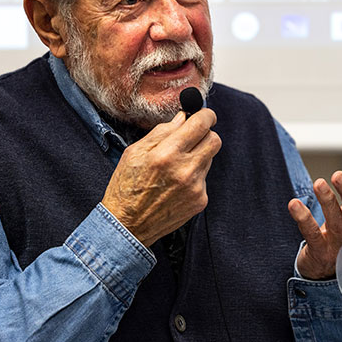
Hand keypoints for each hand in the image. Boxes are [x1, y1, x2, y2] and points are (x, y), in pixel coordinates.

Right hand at [101, 109, 220, 246]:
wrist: (128, 226)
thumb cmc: (126, 187)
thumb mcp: (134, 153)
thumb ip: (161, 132)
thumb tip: (182, 118)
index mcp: (167, 154)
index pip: (201, 125)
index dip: (206, 115)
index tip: (205, 115)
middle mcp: (185, 170)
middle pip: (215, 140)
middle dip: (206, 133)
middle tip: (194, 136)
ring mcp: (195, 187)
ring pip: (210, 158)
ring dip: (198, 155)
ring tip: (176, 165)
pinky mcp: (200, 201)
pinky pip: (204, 178)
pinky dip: (194, 176)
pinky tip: (176, 183)